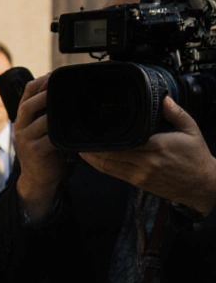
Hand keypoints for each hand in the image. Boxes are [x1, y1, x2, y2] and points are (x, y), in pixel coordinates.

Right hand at [13, 74, 67, 222]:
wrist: (37, 178)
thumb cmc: (44, 150)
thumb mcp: (42, 128)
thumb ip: (49, 112)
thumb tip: (67, 92)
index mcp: (23, 117)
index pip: (27, 92)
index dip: (41, 81)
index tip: (57, 74)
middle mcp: (20, 126)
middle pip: (29, 104)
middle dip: (46, 93)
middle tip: (63, 86)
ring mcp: (25, 139)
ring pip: (40, 121)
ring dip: (55, 112)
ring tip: (71, 106)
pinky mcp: (34, 152)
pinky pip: (48, 139)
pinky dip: (60, 133)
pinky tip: (71, 129)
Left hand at [80, 97, 215, 216]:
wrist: (202, 184)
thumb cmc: (196, 156)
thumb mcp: (191, 130)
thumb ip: (176, 113)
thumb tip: (163, 98)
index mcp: (158, 145)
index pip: (126, 140)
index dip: (108, 136)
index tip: (97, 128)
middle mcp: (147, 161)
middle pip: (113, 153)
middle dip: (95, 147)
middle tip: (82, 137)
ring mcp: (141, 174)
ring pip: (110, 165)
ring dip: (93, 158)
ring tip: (81, 148)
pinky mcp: (139, 183)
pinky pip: (114, 174)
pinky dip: (101, 167)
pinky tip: (92, 160)